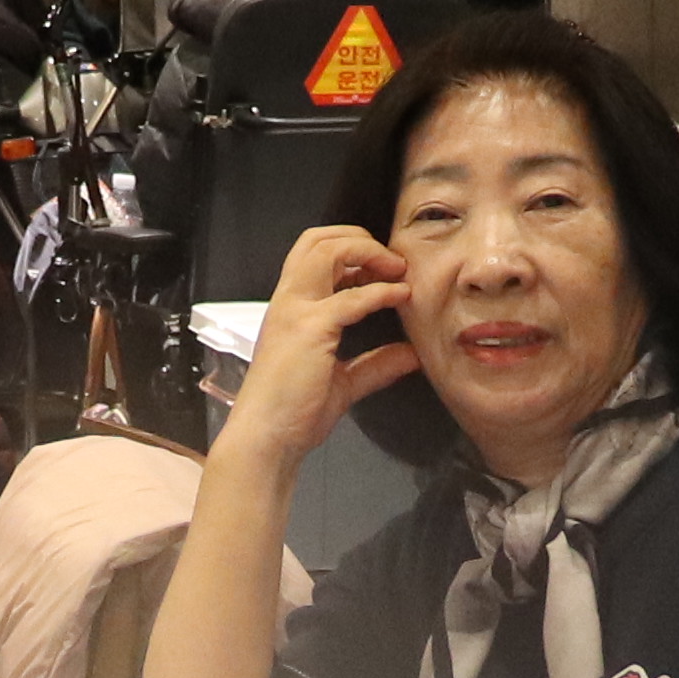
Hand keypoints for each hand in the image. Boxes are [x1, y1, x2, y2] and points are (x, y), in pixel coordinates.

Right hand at [234, 225, 420, 465]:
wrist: (268, 439)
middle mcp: (289, 301)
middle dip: (359, 238)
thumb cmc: (294, 414)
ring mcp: (296, 311)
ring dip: (368, 252)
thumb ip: (374, 365)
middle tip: (393, 261)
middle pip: (317, 239)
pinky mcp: (310, 329)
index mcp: (292, 309)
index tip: (384, 271)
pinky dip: (381, 292)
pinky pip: (351, 297)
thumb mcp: (343, 383)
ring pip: (327, 251)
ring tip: (396, 269)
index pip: (314, 255)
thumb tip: (410, 355)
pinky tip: (401, 296)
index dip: (352, 252)